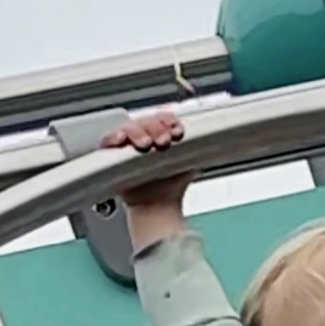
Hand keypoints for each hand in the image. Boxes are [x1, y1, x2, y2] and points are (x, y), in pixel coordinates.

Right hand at [102, 111, 191, 240]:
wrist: (159, 207)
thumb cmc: (172, 187)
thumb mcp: (189, 162)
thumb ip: (198, 146)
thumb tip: (216, 136)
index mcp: (160, 134)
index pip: (161, 118)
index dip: (168, 121)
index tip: (178, 131)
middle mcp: (143, 137)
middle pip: (145, 120)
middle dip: (156, 127)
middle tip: (164, 142)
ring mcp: (126, 146)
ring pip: (128, 128)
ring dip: (139, 132)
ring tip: (148, 145)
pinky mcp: (111, 156)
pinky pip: (108, 141)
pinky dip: (115, 138)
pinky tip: (123, 141)